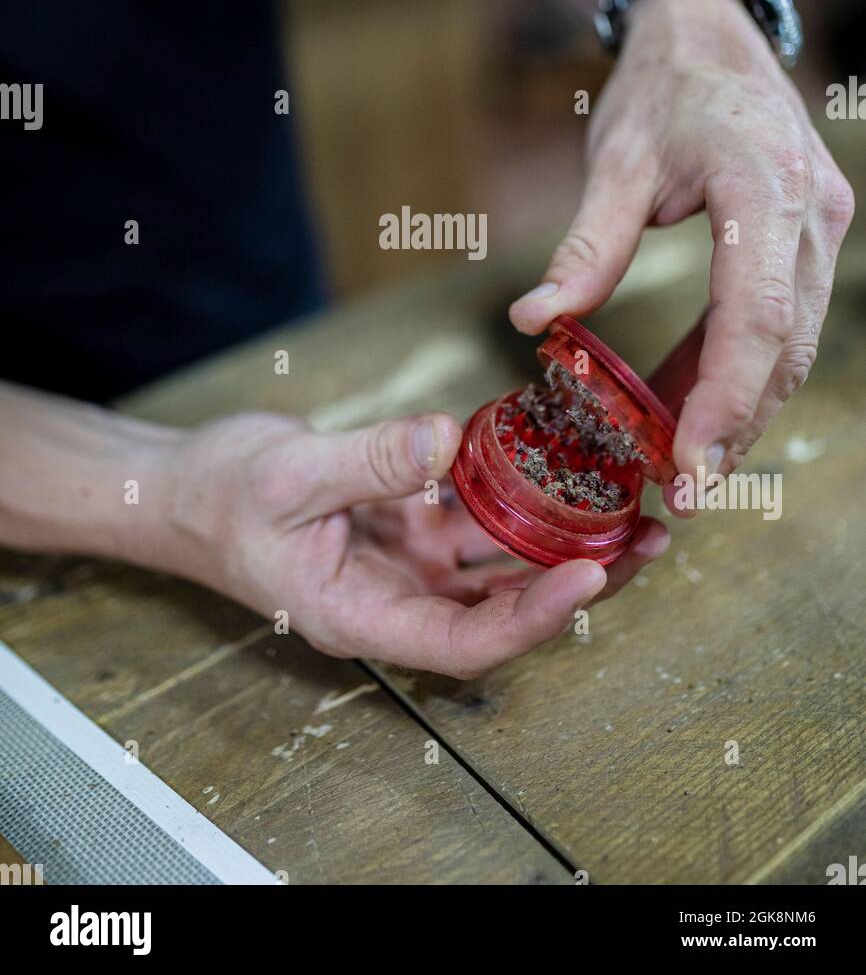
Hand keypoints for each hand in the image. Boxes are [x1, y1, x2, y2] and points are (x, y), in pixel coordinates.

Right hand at [160, 410, 668, 676]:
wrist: (188, 488)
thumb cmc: (221, 500)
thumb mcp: (290, 478)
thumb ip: (370, 463)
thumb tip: (447, 438)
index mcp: (362, 615)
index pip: (463, 641)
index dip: (532, 619)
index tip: (588, 577)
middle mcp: (397, 598)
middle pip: (501, 611)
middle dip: (576, 583)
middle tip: (644, 544)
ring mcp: (407, 562)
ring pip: (499, 565)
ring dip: (560, 541)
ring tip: (629, 513)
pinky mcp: (410, 522)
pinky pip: (475, 515)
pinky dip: (518, 496)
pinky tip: (561, 467)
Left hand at [509, 0, 853, 503]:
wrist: (706, 33)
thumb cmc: (660, 89)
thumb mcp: (615, 161)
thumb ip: (585, 247)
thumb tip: (535, 322)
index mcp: (765, 188)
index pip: (757, 318)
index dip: (726, 400)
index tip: (687, 467)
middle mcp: (812, 214)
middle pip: (786, 347)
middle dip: (735, 426)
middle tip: (681, 496)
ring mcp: (821, 227)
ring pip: (791, 345)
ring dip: (739, 407)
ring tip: (679, 466)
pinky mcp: (808, 239)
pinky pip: (779, 322)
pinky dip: (737, 370)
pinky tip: (687, 405)